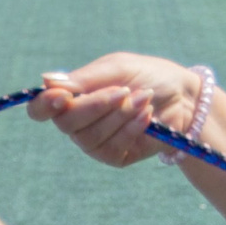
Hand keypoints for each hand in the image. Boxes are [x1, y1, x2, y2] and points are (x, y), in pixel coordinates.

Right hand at [26, 54, 199, 167]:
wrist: (184, 96)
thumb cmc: (148, 76)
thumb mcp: (117, 68)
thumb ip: (85, 77)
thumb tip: (46, 81)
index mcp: (71, 98)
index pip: (40, 109)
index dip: (44, 105)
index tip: (61, 97)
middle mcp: (77, 123)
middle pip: (66, 123)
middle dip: (96, 106)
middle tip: (124, 91)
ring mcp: (94, 142)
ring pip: (89, 137)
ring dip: (120, 115)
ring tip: (144, 99)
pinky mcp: (114, 156)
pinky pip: (112, 147)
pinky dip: (131, 129)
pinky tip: (147, 117)